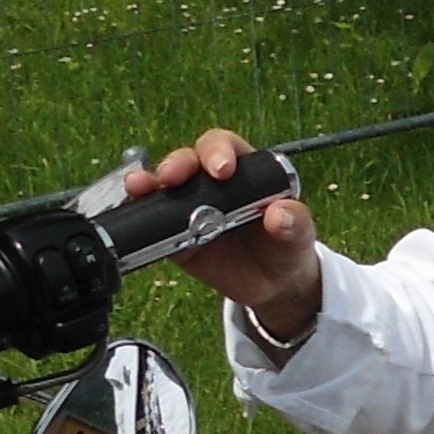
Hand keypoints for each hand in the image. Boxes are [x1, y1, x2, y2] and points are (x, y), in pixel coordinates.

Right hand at [131, 129, 321, 345]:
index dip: (219, 152)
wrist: (274, 285)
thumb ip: (294, 222)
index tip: (222, 170)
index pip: (226, 148)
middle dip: (179, 164)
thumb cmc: (286, 246)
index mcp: (244, 171)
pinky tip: (133, 210)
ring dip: (150, 183)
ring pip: (165, 186)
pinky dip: (141, 216)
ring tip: (140, 186)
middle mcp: (212, 184)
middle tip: (174, 177)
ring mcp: (190, 208)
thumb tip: (279, 214)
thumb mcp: (300, 234)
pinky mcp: (175, 236)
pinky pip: (153, 223)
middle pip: (189, 160)